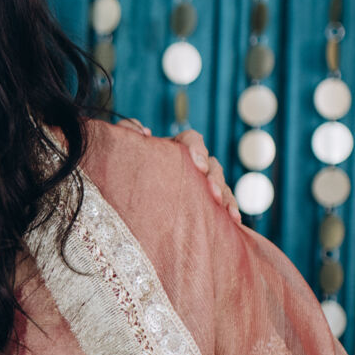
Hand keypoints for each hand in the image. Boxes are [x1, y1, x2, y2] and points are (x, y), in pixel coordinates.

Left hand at [119, 119, 240, 222]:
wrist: (121, 198)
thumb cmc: (123, 169)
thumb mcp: (120, 151)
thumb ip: (127, 133)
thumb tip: (143, 132)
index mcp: (174, 149)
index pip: (191, 140)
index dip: (198, 149)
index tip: (199, 166)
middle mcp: (191, 165)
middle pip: (212, 165)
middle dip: (216, 178)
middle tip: (213, 193)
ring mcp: (199, 185)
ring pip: (221, 186)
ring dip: (227, 197)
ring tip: (229, 213)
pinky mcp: (204, 204)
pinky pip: (222, 205)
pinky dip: (230, 211)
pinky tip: (235, 223)